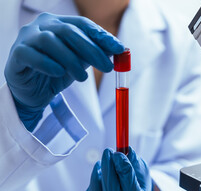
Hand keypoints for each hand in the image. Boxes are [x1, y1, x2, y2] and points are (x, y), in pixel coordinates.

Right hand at [4, 13, 123, 130]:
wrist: (33, 91)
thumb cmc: (57, 72)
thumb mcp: (81, 62)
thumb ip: (96, 53)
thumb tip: (119, 49)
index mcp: (59, 24)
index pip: (83, 24)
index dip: (102, 36)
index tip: (120, 49)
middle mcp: (42, 26)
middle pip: (69, 31)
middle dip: (92, 50)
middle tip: (107, 67)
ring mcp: (27, 38)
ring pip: (50, 42)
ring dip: (71, 60)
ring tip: (83, 78)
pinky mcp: (17, 54)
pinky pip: (31, 55)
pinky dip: (47, 63)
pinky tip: (59, 73)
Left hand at [78, 147, 152, 190]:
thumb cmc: (137, 179)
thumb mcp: (140, 168)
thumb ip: (133, 161)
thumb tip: (124, 150)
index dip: (124, 173)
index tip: (118, 154)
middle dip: (108, 173)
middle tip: (107, 153)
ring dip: (95, 183)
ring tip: (99, 166)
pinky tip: (94, 180)